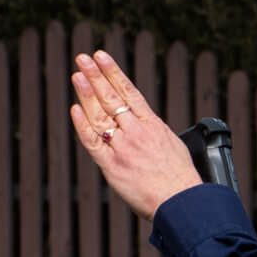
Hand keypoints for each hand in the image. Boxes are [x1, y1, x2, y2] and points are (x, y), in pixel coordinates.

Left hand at [69, 50, 202, 219]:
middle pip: (112, 98)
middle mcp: (137, 132)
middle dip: (96, 76)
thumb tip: (144, 126)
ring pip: (101, 115)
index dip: (113, 72)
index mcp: (153, 125)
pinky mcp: (112, 166)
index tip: (102, 56)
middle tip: (83, 58)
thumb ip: (153, 134)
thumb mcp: (173, 146)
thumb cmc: (180, 178)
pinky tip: (75, 108)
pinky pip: (94, 142)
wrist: (181, 200)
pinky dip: (82, 125)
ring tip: (77, 75)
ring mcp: (123, 147)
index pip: (129, 92)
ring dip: (87, 93)